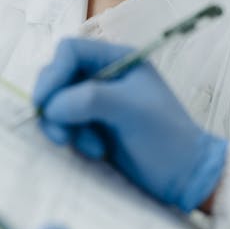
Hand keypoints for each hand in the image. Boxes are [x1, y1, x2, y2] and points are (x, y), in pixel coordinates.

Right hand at [34, 38, 227, 211]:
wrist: (184, 177)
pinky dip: (72, 138)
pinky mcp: (92, 127)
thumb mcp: (128, 109)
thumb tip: (51, 107)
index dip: (53, 73)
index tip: (44, 103)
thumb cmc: (164, 137)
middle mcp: (103, 76)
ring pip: (57, 104)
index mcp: (117, 59)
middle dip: (56, 106)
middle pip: (57, 77)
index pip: (69, 51)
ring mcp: (96, 102)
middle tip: (62, 136)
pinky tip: (96, 152)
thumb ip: (87, 99)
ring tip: (92, 147)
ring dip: (65, 127)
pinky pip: (64, 125)